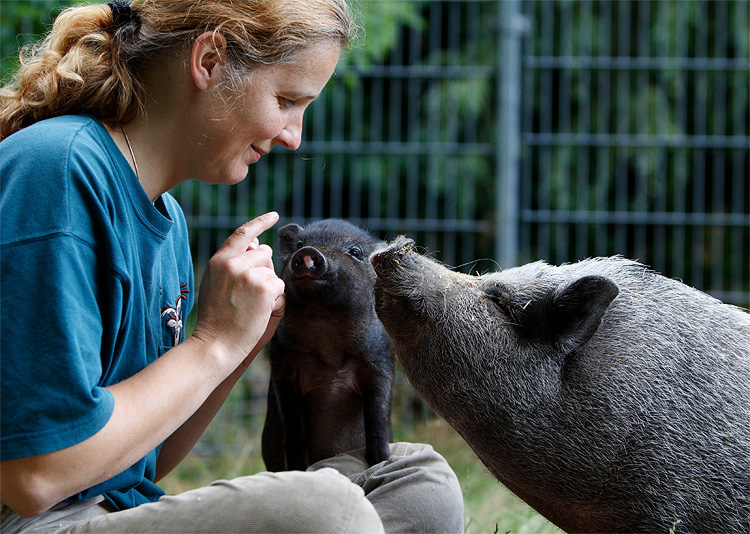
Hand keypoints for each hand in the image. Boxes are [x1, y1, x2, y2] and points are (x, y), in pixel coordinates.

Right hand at [192, 212, 284, 368]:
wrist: (215, 344)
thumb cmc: (216, 318)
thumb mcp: (215, 283)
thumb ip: (232, 262)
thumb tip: (256, 243)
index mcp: (219, 260)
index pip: (243, 233)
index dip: (260, 222)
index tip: (273, 216)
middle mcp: (233, 263)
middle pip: (264, 254)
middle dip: (265, 270)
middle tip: (250, 295)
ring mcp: (249, 274)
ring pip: (273, 272)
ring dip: (269, 288)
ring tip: (250, 306)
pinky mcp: (264, 287)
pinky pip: (279, 286)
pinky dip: (275, 300)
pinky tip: (258, 311)